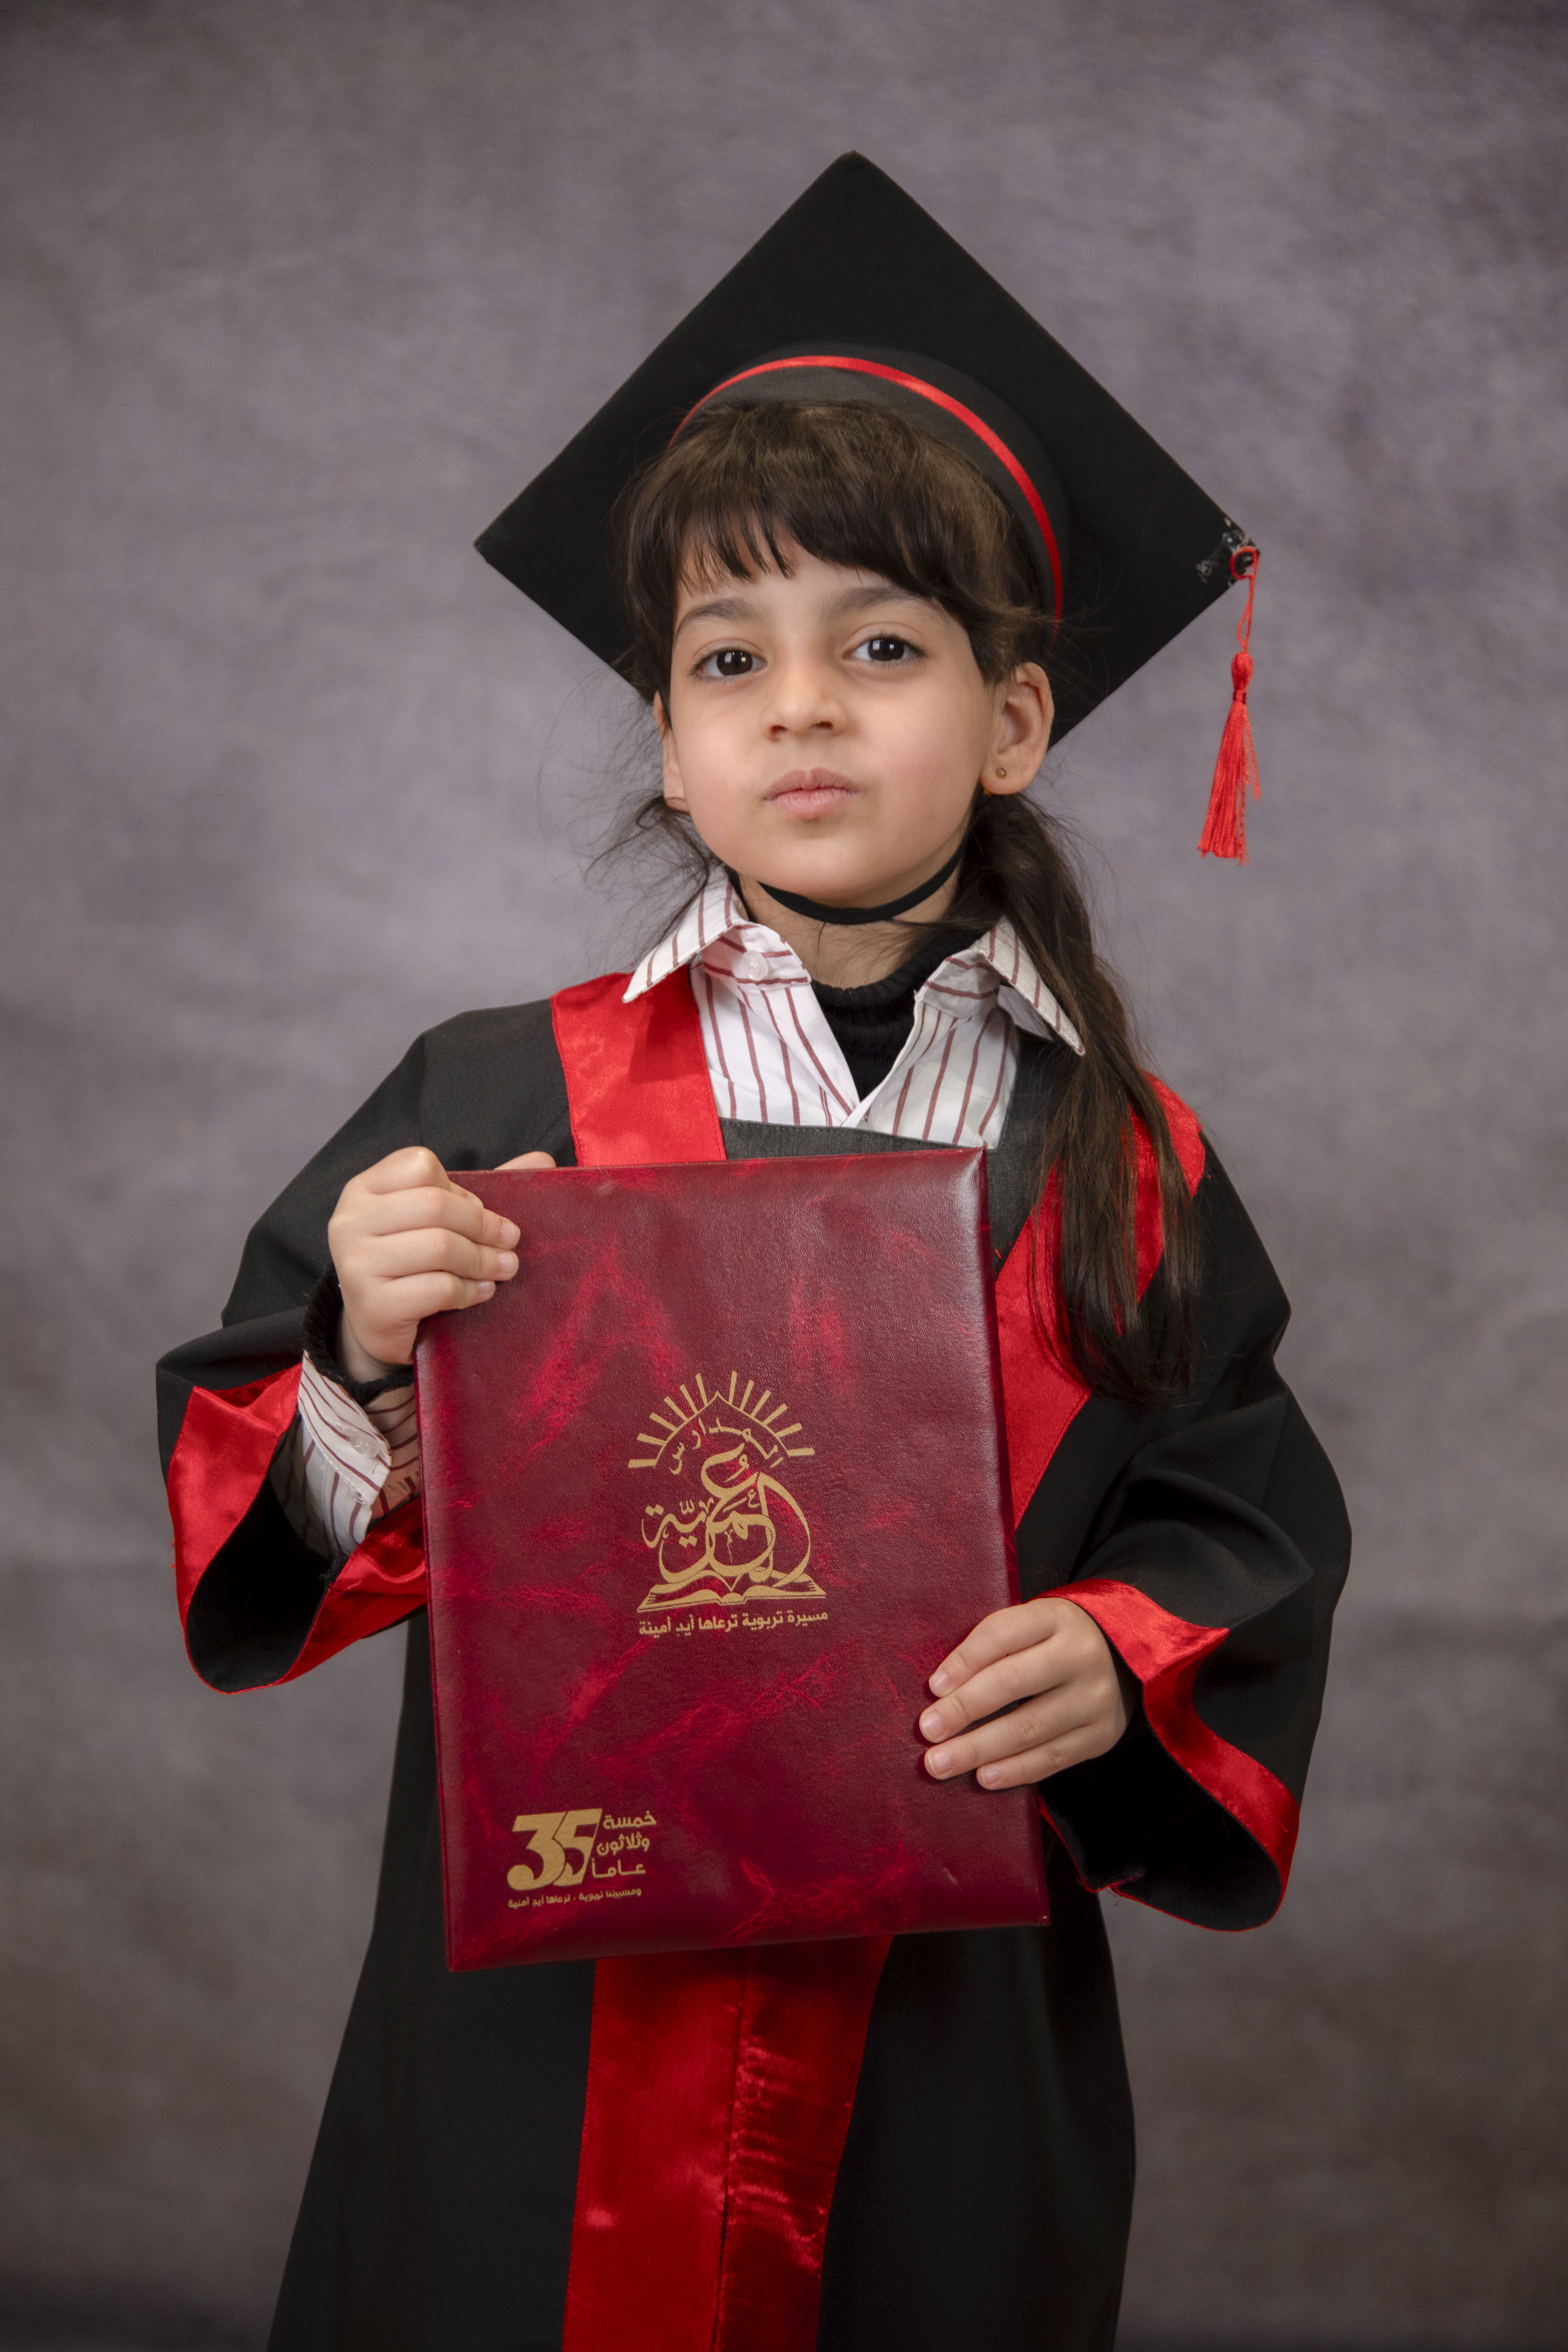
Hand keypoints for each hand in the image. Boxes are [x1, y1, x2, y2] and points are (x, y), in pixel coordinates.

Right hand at [327, 1146, 554, 1378]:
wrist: (378, 1324)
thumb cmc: (412, 1262)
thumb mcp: (440, 1220)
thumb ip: (484, 1188)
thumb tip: (543, 1161)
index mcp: (364, 1189)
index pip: (419, 1166)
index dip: (460, 1190)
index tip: (479, 1212)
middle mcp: (349, 1221)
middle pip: (434, 1205)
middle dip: (484, 1226)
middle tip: (511, 1243)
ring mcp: (356, 1263)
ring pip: (438, 1247)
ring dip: (483, 1260)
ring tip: (504, 1269)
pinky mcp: (372, 1304)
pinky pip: (436, 1287)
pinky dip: (468, 1290)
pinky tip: (480, 1292)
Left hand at [919, 1598, 1133, 1788]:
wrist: (1121, 1657)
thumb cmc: (1054, 1641)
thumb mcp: (1030, 1625)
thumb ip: (993, 1647)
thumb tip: (942, 1690)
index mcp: (1054, 1618)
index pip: (1001, 1634)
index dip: (964, 1660)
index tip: (933, 1688)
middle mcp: (1079, 1655)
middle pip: (1011, 1682)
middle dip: (964, 1709)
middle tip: (928, 1731)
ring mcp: (1094, 1697)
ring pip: (1029, 1727)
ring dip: (979, 1749)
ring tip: (941, 1762)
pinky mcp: (1101, 1734)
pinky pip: (1052, 1757)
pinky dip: (1014, 1769)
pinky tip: (983, 1776)